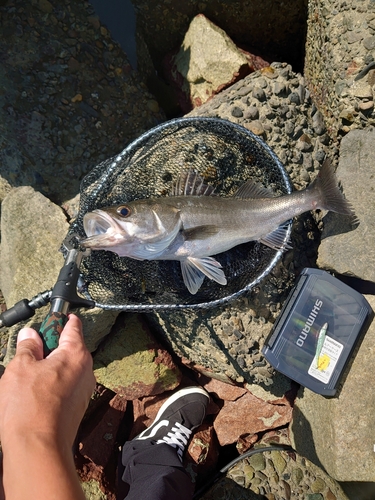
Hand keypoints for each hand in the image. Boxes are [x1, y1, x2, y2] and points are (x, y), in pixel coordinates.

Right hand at [0, 314, 95, 448]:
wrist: (37, 449)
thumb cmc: (29, 408)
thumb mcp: (20, 367)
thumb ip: (27, 347)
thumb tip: (30, 335)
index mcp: (76, 353)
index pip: (73, 326)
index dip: (59, 319)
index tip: (50, 317)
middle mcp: (85, 369)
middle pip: (69, 347)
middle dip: (49, 347)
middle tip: (28, 351)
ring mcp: (84, 389)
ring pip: (65, 368)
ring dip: (48, 367)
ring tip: (26, 377)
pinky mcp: (77, 406)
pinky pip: (65, 385)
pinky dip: (51, 383)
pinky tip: (33, 393)